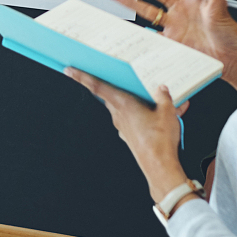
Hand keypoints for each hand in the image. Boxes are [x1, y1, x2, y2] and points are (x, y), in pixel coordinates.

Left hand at [64, 68, 192, 203]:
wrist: (159, 165)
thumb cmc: (159, 140)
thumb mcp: (167, 112)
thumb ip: (164, 97)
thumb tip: (161, 89)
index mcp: (123, 104)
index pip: (97, 87)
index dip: (82, 77)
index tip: (69, 70)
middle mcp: (119, 114)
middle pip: (112, 95)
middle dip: (114, 86)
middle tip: (119, 78)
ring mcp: (123, 126)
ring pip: (124, 107)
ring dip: (135, 101)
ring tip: (157, 99)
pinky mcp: (130, 134)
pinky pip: (134, 119)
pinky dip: (145, 114)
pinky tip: (161, 115)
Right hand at [108, 0, 236, 94]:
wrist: (230, 61)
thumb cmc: (230, 36)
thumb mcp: (223, 12)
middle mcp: (181, 10)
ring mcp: (174, 26)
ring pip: (147, 10)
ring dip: (130, 2)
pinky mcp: (170, 41)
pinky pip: (149, 33)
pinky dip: (137, 31)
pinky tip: (124, 25)